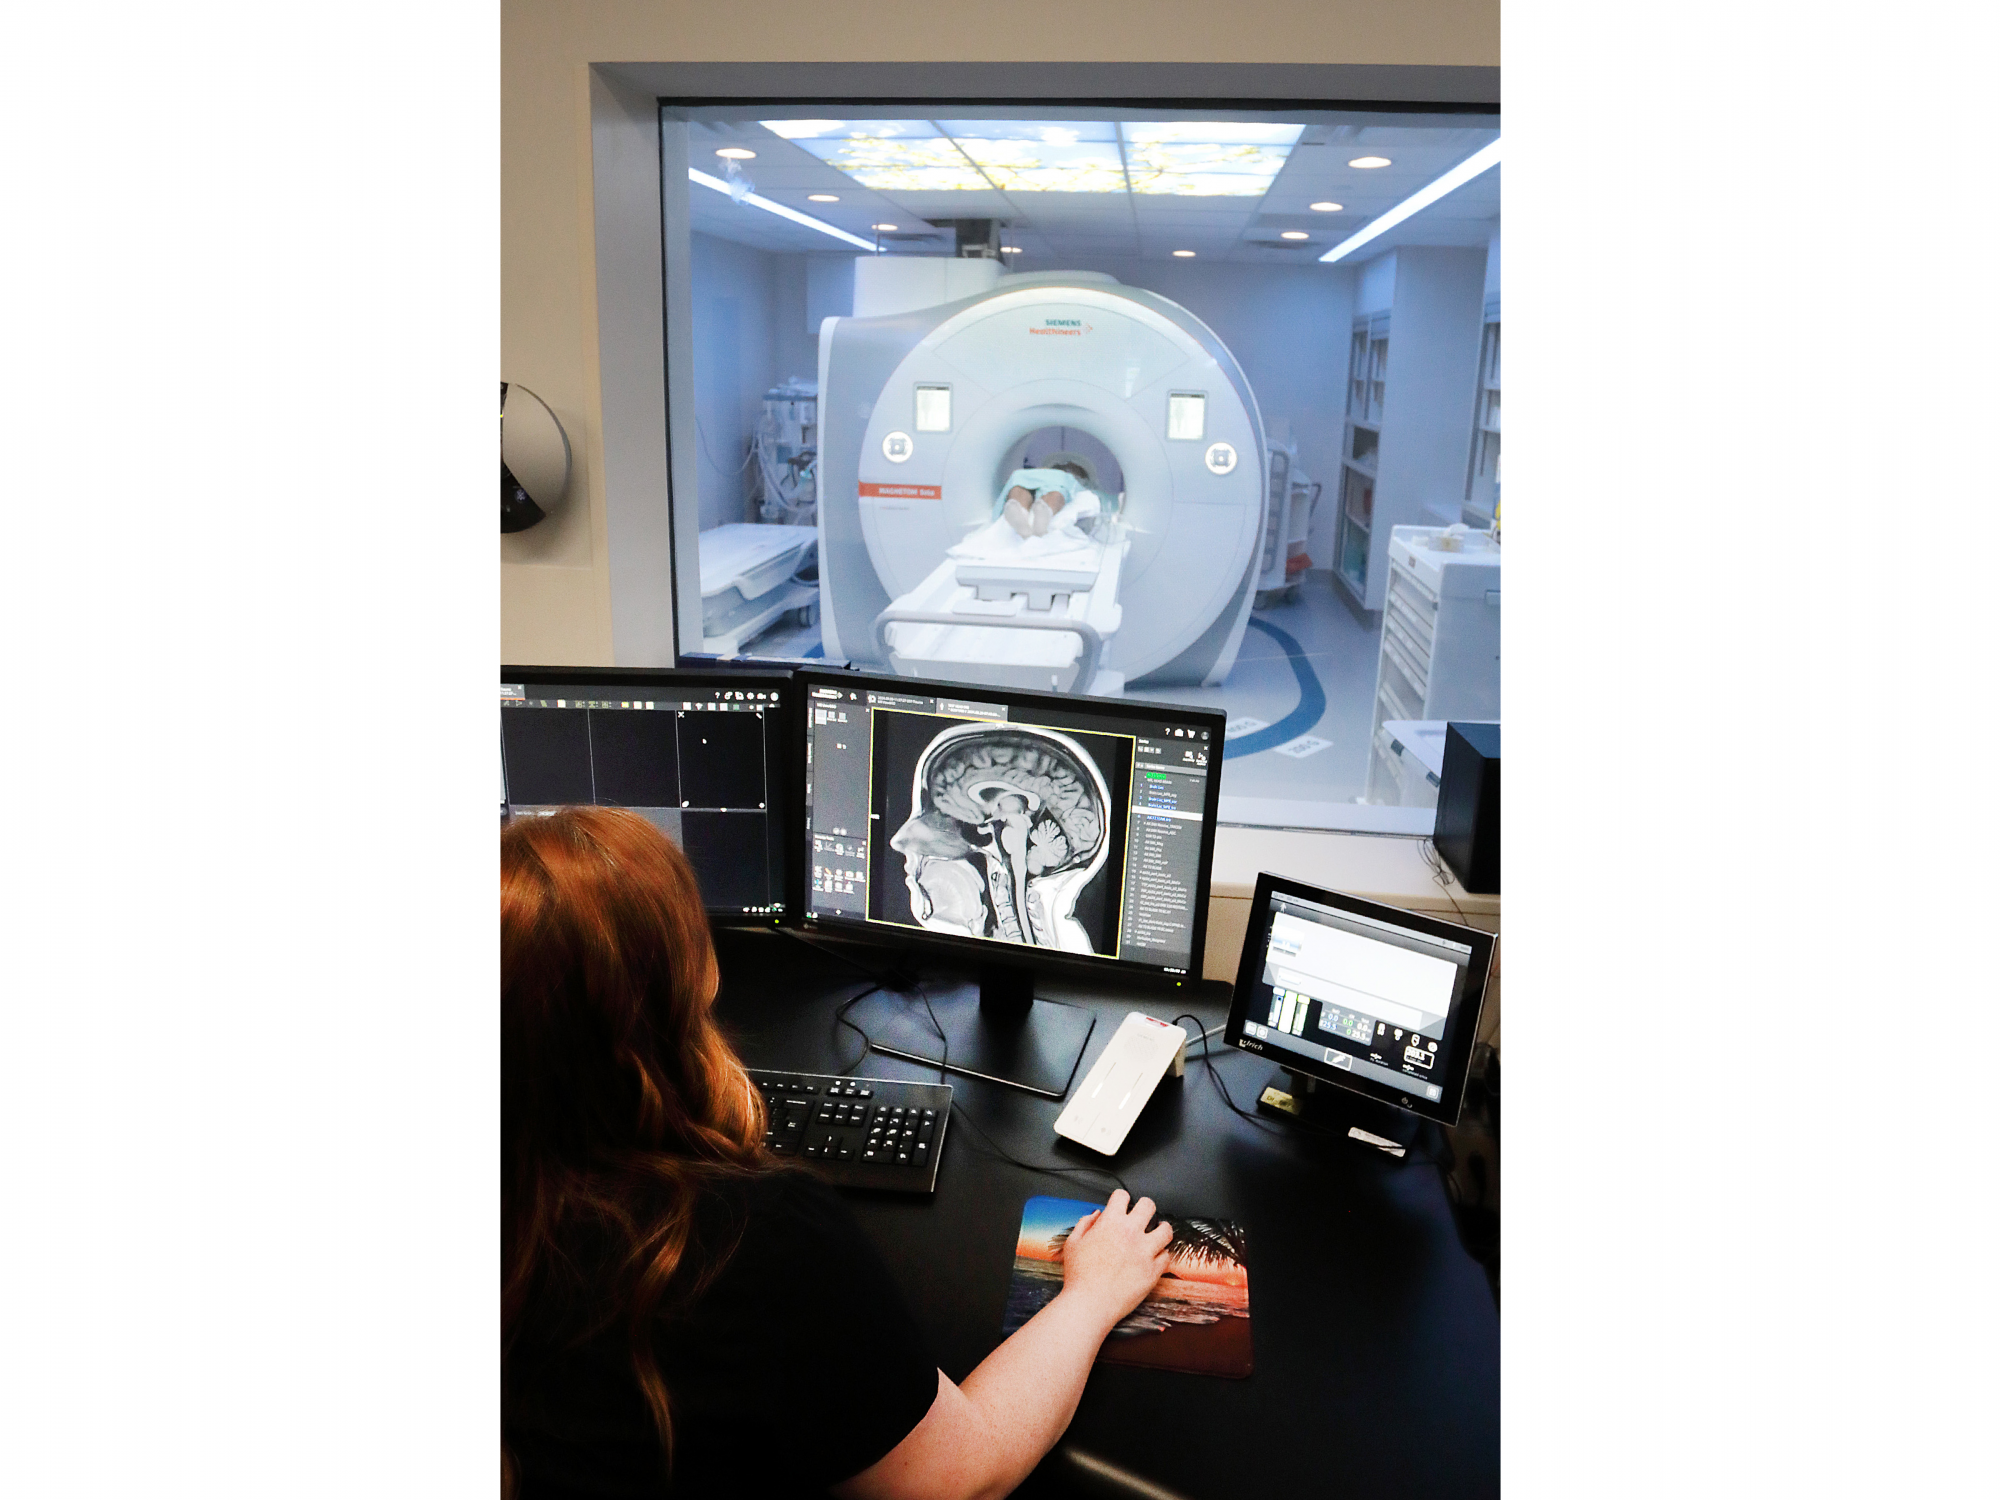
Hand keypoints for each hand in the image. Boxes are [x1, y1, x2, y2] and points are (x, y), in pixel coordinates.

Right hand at [1054, 1190, 1171, 1328]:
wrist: (1091, 1303)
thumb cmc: (1079, 1276)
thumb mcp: (1073, 1244)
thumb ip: (1085, 1224)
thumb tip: (1096, 1215)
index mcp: (1111, 1223)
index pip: (1122, 1196)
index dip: (1120, 1199)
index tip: (1121, 1205)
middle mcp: (1132, 1233)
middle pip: (1149, 1205)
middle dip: (1144, 1208)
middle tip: (1141, 1216)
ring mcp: (1146, 1251)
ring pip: (1166, 1230)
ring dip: (1161, 1230)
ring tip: (1156, 1235)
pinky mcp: (1154, 1271)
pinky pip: (1166, 1257)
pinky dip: (1161, 1256)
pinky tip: (1153, 1258)